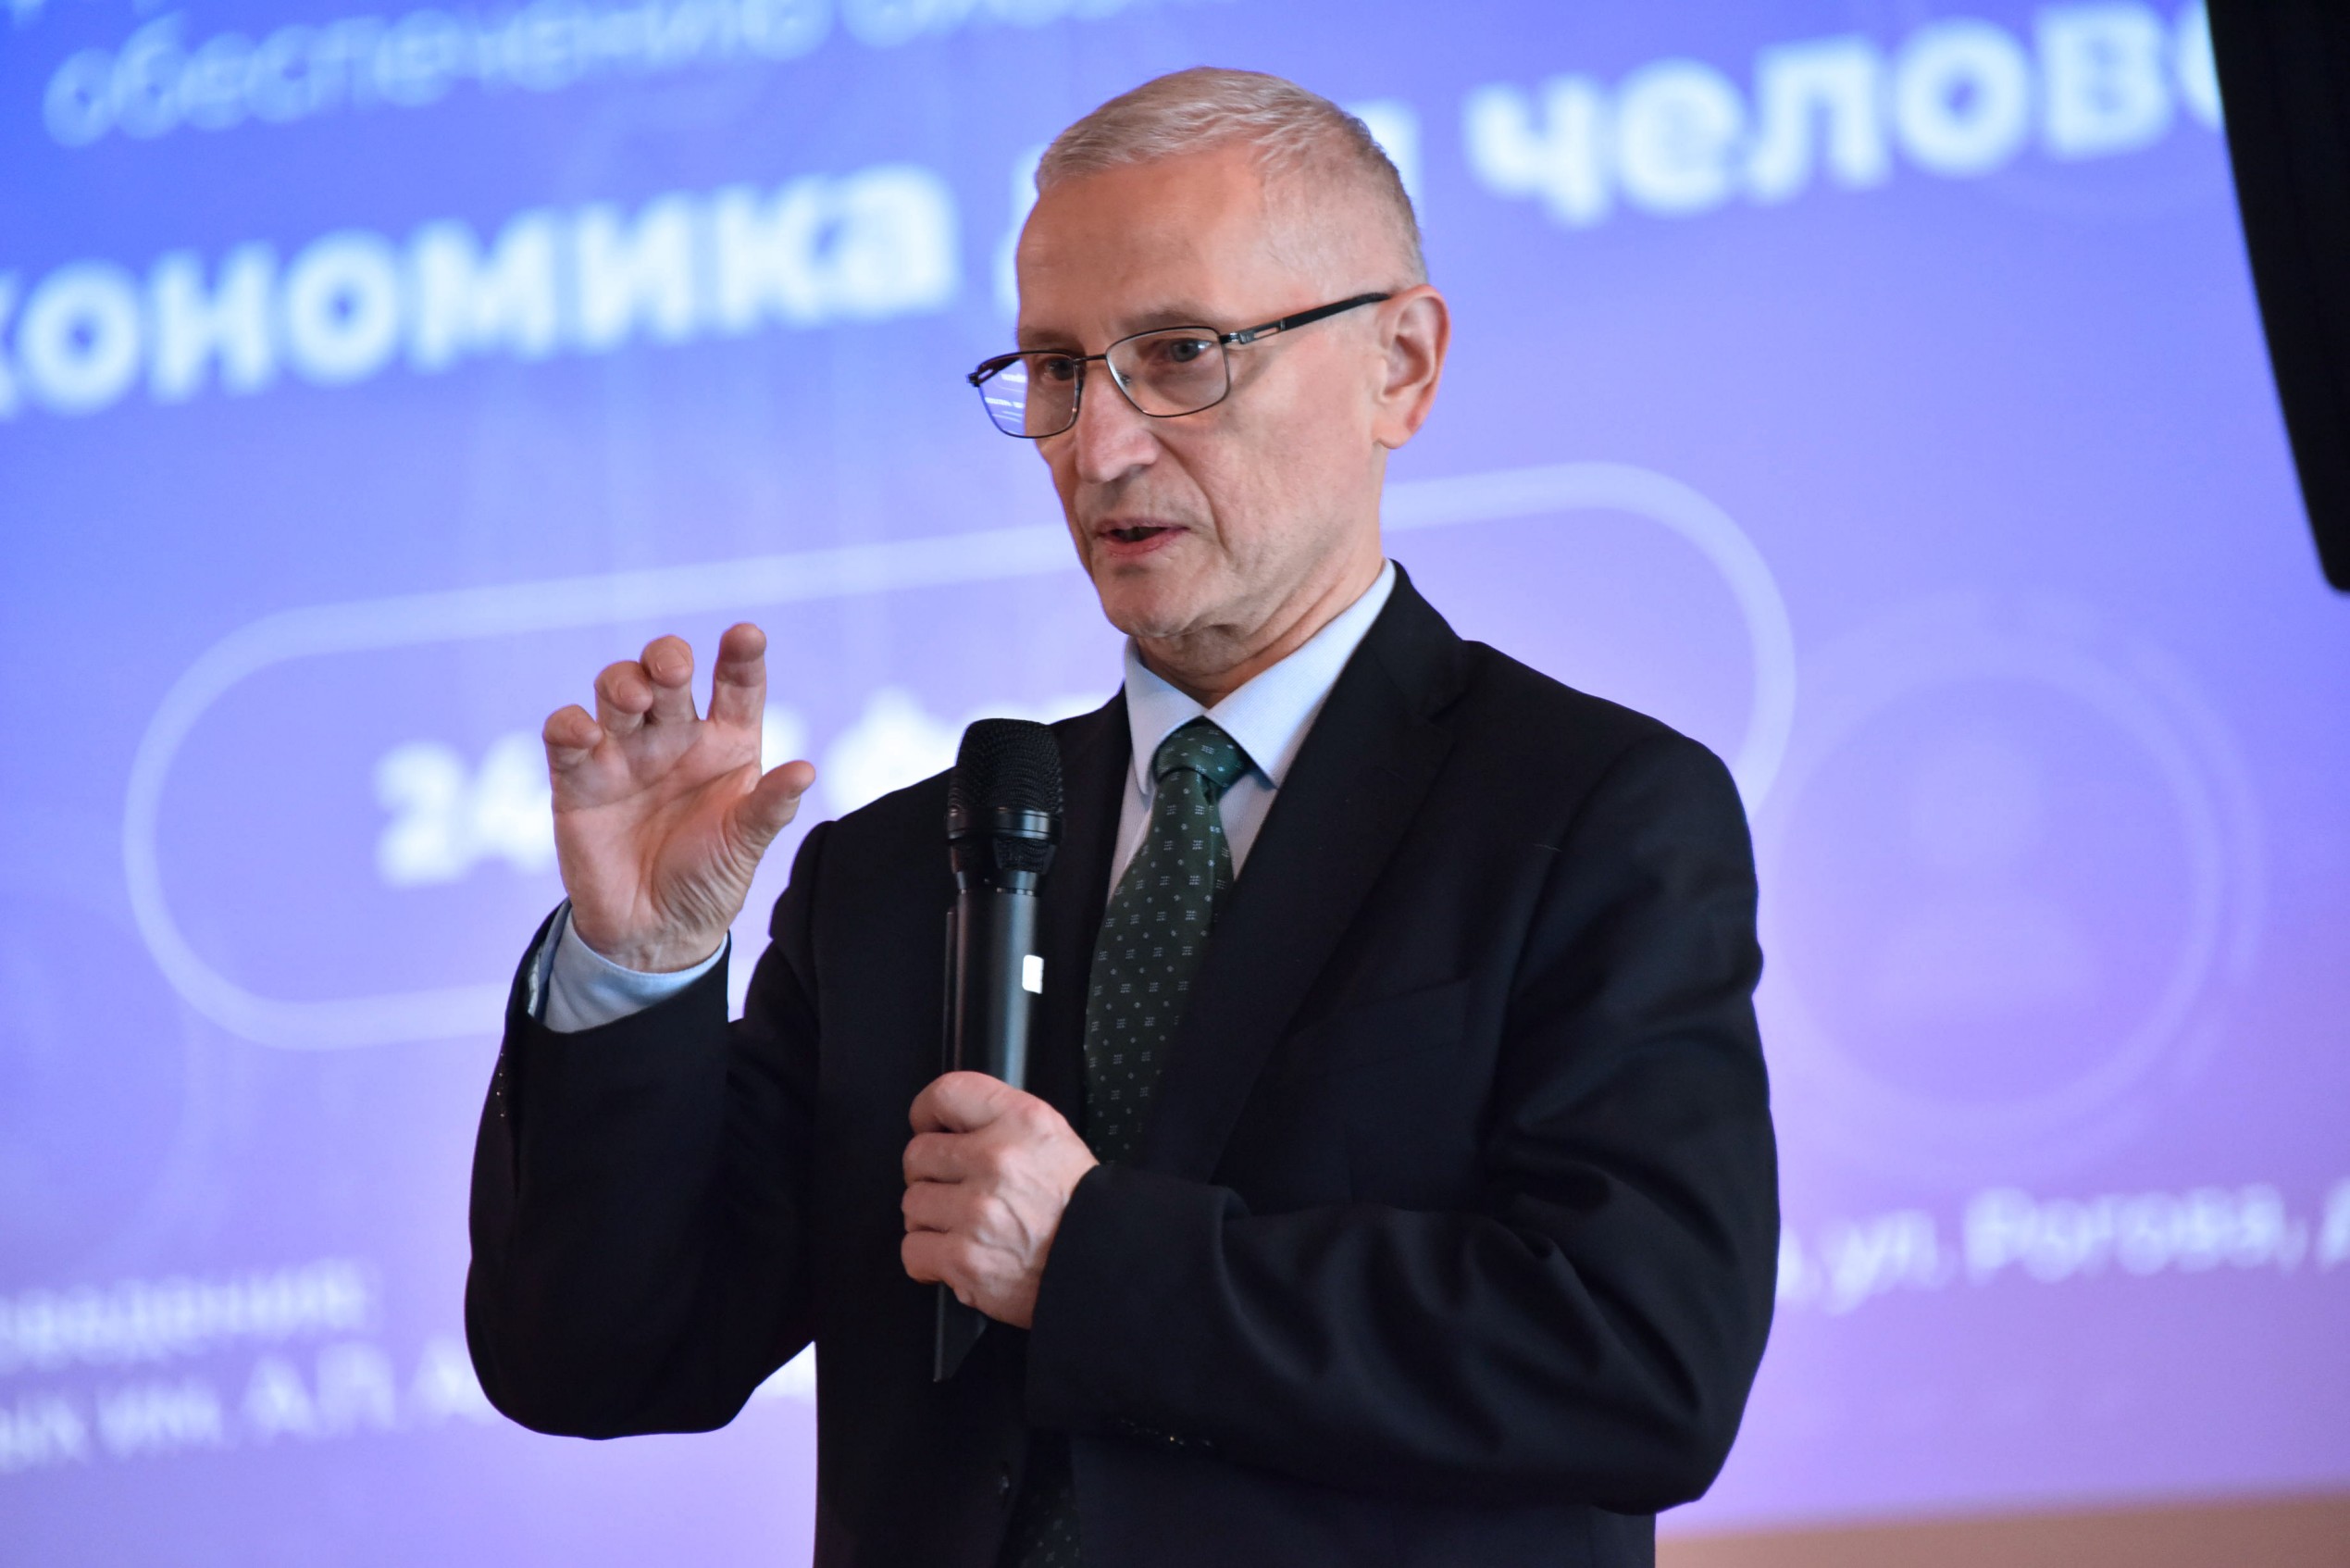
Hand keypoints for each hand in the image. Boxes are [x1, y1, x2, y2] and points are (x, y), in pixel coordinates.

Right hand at [543, 623, 815, 971]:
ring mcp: (625, 753)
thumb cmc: (709, 880)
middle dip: (668, 658)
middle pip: (667, 674)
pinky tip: (584, 734)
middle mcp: (675, 737)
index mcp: (726, 744)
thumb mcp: (745, 846)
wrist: (653, 933)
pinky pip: (566, 734)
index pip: (737, 686)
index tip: (746, 635)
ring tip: (636, 700)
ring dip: (623, 683)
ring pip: (617, 691)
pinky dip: (569, 725)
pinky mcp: (578, 778)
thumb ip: (770, 808)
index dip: (741, 657)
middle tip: (674, 670)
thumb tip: (806, 770)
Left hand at [901, 1072, 1099, 1327]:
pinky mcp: (966, 1259)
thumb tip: (946, 1126)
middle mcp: (997, 1160)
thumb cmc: (1076, 1205)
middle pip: (918, 1154)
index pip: (947, 1093)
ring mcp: (977, 1211)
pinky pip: (913, 1250)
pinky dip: (928, 1259)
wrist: (1102, 1263)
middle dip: (931, 1176)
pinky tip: (957, 1256)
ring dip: (932, 1220)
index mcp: (1020, 1122)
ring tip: (965, 1228)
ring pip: (913, 1205)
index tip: (929, 1128)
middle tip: (957, 1191)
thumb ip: (999, 1121)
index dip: (927, 1112)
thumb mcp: (1050, 1137)